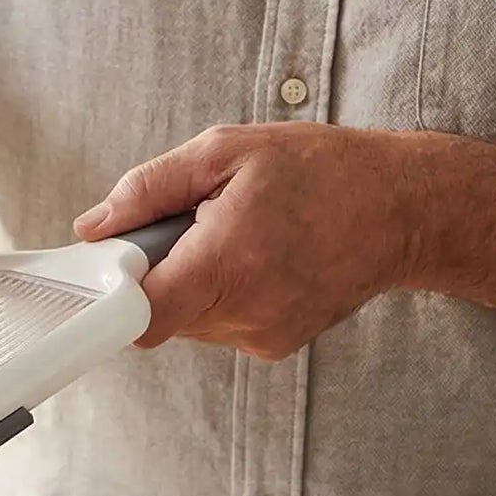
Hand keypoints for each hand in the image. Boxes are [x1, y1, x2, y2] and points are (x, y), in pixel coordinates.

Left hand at [75, 124, 414, 360]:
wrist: (401, 208)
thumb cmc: (318, 169)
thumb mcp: (225, 151)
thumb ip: (148, 189)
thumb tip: (93, 227)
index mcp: (230, 261)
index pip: (142, 316)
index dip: (115, 292)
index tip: (116, 261)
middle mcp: (248, 311)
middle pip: (158, 316)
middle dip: (158, 270)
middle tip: (190, 222)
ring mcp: (265, 335)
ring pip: (187, 321)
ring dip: (190, 281)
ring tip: (232, 234)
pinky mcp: (276, 345)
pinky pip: (219, 324)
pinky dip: (219, 292)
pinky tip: (254, 256)